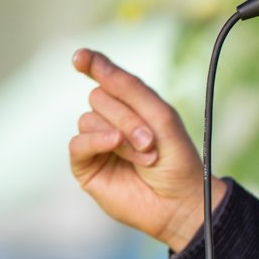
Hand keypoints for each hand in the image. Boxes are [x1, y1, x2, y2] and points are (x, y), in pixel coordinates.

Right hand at [68, 48, 224, 251]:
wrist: (181, 201)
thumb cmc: (176, 159)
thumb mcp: (161, 116)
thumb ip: (130, 88)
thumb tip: (95, 63)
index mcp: (132, 106)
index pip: (107, 78)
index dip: (93, 64)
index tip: (81, 57)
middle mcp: (111, 121)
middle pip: (99, 97)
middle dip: (126, 116)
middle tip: (150, 140)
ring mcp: (97, 144)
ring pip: (88, 119)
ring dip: (120, 135)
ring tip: (145, 155)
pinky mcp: (86, 167)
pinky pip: (77, 143)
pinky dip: (96, 141)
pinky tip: (115, 145)